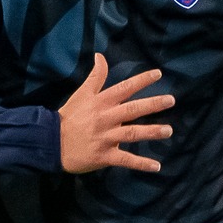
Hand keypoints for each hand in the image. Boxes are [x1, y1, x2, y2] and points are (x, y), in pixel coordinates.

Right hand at [59, 57, 173, 174]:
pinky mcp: (105, 155)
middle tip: (171, 100)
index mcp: (101, 103)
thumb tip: (100, 56)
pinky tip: (157, 166)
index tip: (158, 74)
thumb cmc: (69, 117)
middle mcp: (106, 118)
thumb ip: (95, 76)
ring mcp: (106, 138)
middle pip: (133, 109)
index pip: (124, 88)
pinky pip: (126, 160)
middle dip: (153, 104)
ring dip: (151, 132)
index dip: (141, 80)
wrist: (51, 142)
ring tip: (169, 130)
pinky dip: (141, 164)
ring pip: (132, 133)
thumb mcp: (81, 94)